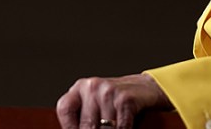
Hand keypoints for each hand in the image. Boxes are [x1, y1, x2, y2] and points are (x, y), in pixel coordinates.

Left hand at [56, 73, 172, 128]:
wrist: (145, 89)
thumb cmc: (115, 103)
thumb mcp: (95, 106)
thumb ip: (84, 119)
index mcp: (80, 88)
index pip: (64, 110)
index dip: (70, 127)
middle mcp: (92, 86)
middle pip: (86, 125)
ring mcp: (109, 92)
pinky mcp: (125, 99)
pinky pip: (120, 128)